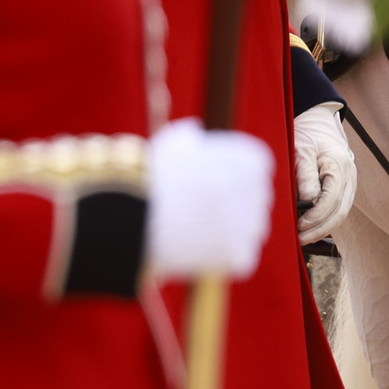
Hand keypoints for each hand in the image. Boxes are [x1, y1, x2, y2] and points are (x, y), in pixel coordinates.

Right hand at [146, 119, 274, 280]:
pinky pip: (239, 256)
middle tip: (197, 210)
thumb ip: (190, 136)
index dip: (230, 175)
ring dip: (228, 230)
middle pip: (253, 199)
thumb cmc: (148, 178)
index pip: (255, 167)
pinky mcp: (240, 254)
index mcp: (249, 159)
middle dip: (232, 204)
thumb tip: (194, 133)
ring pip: (248, 229)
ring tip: (193, 230)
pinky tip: (196, 249)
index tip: (208, 184)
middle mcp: (257, 190)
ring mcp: (251, 225)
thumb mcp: (169, 144)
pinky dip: (222, 256)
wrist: (130, 217)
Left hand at [292, 102, 356, 243]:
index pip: (332, 198)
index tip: (300, 225)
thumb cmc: (308, 134)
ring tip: (303, 238)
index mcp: (339, 167)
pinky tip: (311, 229)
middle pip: (340, 210)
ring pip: (342, 212)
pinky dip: (327, 220)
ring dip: (324, 228)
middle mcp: (349, 177)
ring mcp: (349, 183)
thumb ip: (305, 172)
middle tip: (300, 239)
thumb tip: (308, 198)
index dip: (317, 215)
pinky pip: (339, 208)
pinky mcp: (344, 188)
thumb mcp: (301, 148)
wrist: (320, 124)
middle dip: (320, 228)